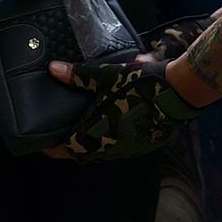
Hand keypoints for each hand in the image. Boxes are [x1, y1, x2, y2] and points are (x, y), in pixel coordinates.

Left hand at [40, 51, 194, 161]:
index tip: (43, 145)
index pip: (68, 148)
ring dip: (91, 144)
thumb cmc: (139, 85)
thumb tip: (53, 69)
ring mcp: (128, 148)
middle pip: (84, 153)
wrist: (178, 94)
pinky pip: (119, 147)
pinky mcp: (143, 145)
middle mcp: (112, 146)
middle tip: (61, 136)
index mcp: (99, 133)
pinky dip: (109, 141)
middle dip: (72, 146)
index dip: (54, 148)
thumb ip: (79, 75)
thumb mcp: (107, 76)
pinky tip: (108, 129)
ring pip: (102, 152)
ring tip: (82, 132)